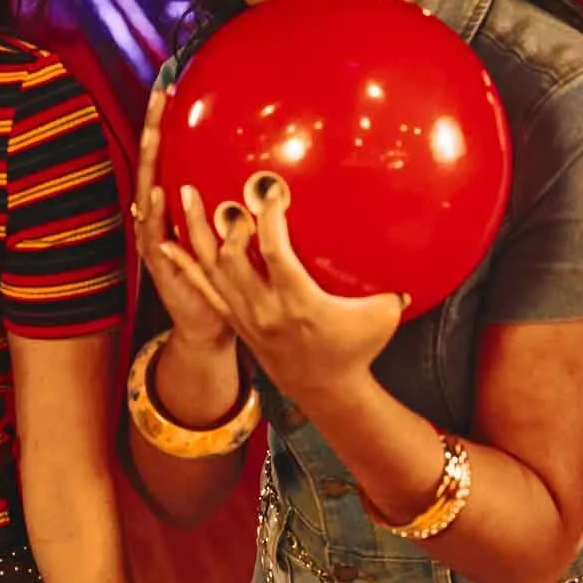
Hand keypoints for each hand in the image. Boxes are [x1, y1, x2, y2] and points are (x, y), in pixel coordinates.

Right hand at [135, 88, 233, 349]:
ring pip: (147, 191)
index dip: (169, 122)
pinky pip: (155, 234)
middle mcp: (161, 214)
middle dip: (154, 128)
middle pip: (153, 162)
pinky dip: (155, 215)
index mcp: (177, 206)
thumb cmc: (231, 278)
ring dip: (150, 163)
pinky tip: (158, 194)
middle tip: (161, 94)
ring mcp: (156, 236)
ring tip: (155, 133)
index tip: (173, 85)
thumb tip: (290, 171)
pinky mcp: (160, 263)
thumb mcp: (242, 233)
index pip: (171, 154)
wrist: (209, 326)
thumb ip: (254, 203)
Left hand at [161, 171, 404, 406]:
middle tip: (222, 193)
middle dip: (224, 223)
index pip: (274, 252)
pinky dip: (184, 266)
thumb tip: (416, 249)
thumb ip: (394, 286)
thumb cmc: (356, 349)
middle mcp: (265, 309)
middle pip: (231, 259)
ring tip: (185, 198)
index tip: (269, 192)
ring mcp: (246, 317)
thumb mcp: (381, 317)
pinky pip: (203, 289)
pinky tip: (166, 245)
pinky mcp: (236, 321)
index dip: (269, 219)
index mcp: (298, 302)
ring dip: (196, 234)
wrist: (326, 390)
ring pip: (210, 271)